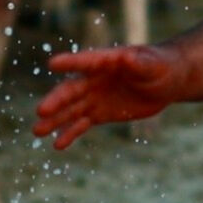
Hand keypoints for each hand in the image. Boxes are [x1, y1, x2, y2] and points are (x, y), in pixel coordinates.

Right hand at [36, 43, 181, 148]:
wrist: (165, 82)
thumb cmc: (159, 65)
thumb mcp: (152, 64)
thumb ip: (139, 62)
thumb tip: (129, 58)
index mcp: (105, 61)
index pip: (86, 61)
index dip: (71, 62)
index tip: (51, 63)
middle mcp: (94, 79)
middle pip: (71, 90)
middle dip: (56, 100)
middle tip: (41, 111)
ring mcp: (95, 97)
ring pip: (71, 109)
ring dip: (55, 120)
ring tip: (37, 131)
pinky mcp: (100, 113)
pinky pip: (81, 123)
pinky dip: (70, 133)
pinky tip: (57, 145)